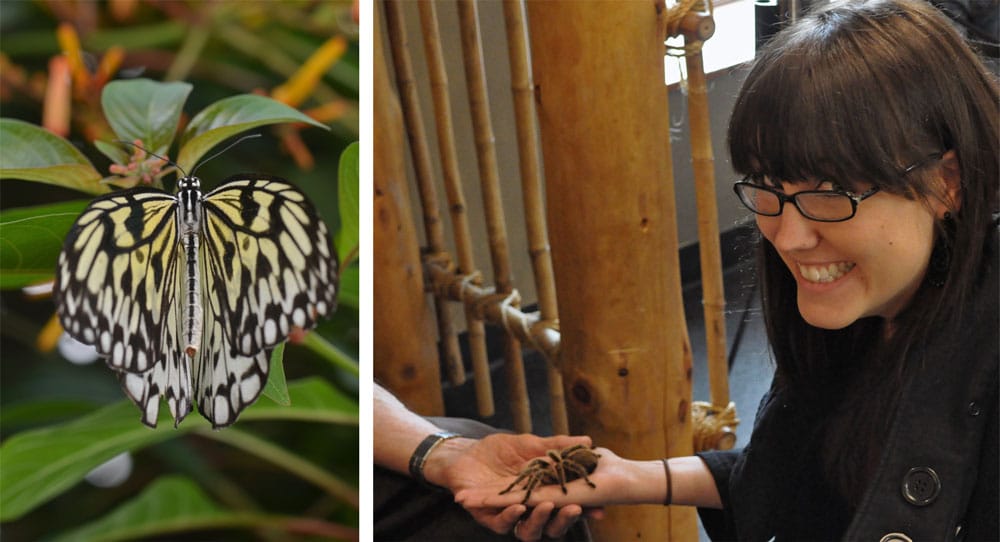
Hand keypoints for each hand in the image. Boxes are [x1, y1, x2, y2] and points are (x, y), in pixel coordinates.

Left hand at [424, 433, 599, 537]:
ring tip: (546, 505)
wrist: (464, 453)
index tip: (600, 510)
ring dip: (539, 520)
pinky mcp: (488, 516)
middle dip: (564, 519)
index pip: (566, 506)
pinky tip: (517, 507)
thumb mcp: (531, 444)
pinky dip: (510, 516)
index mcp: (542, 494)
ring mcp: (509, 515)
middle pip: (552, 524)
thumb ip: (557, 445)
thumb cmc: (499, 450)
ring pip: (529, 530)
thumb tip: (587, 441)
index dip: (584, 510)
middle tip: (576, 508)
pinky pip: (502, 524)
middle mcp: (528, 509)